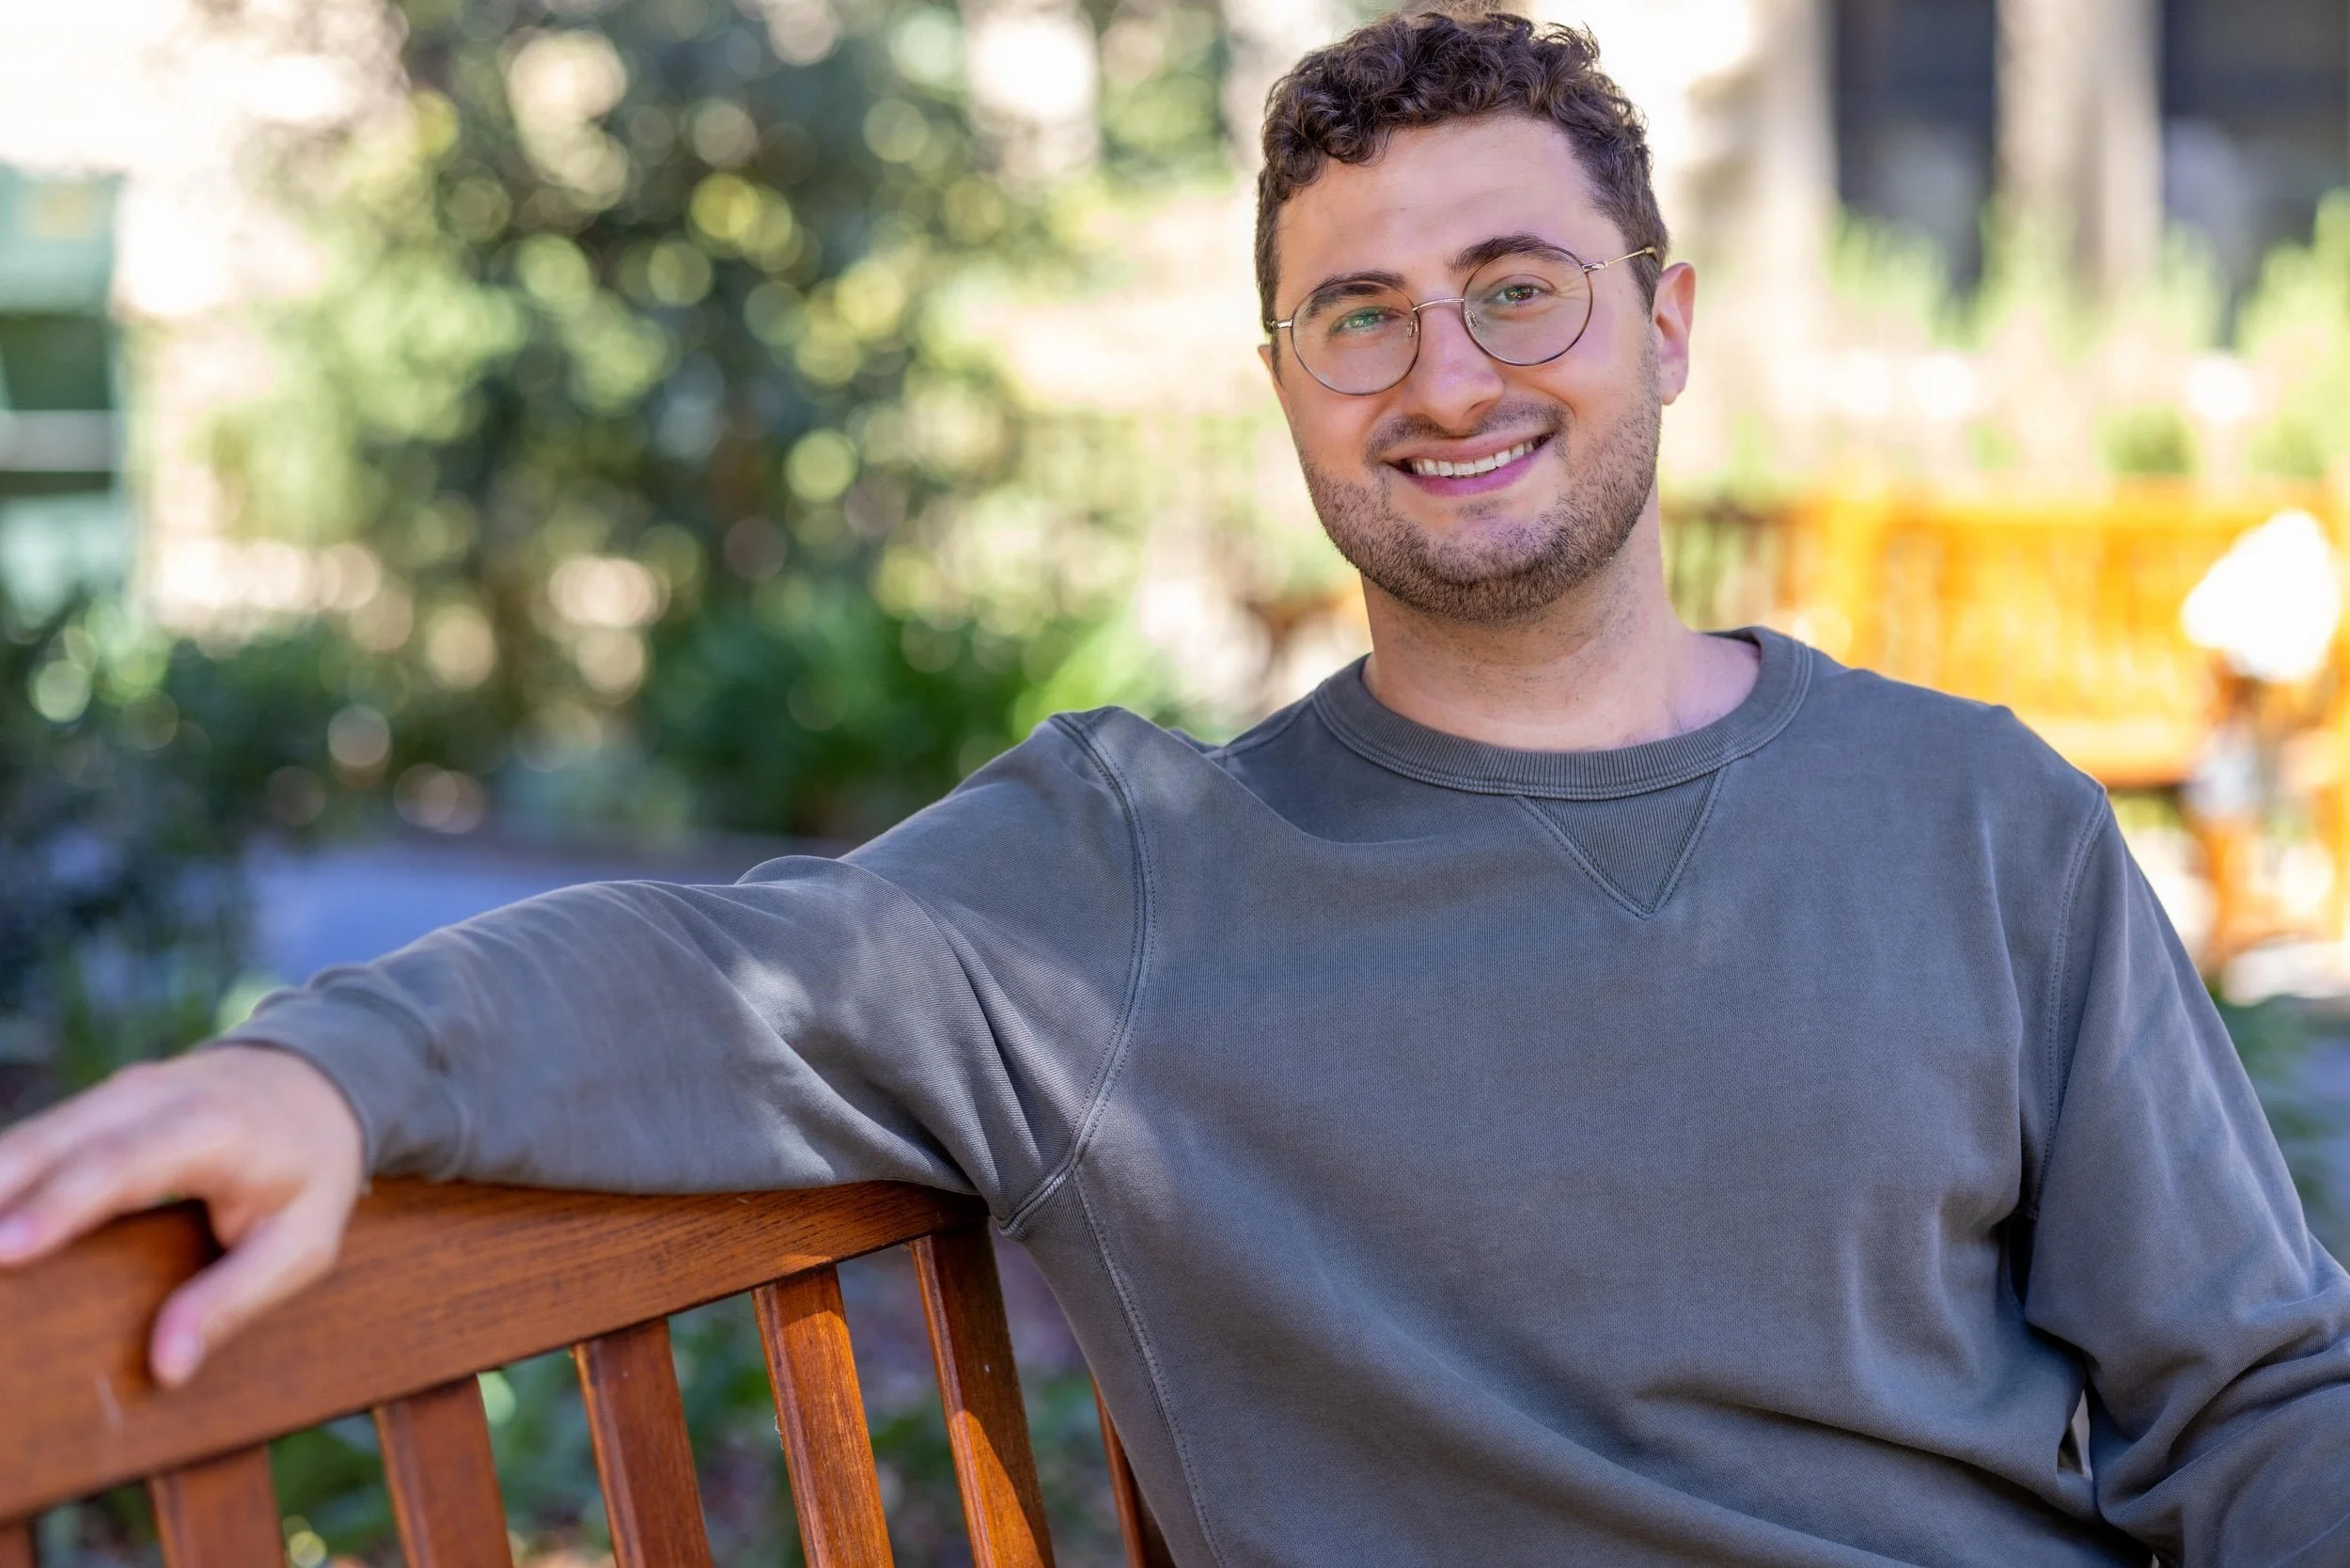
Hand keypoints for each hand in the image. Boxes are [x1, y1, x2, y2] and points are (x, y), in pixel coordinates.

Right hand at [0, 1045, 364, 1385]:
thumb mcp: (303, 1241)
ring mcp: (112, 1095)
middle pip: (51, 1142)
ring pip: (26, 1138)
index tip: (3, 1248)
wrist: (318, 1079)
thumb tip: (169, 1368)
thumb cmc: (311, 1169)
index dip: (57, 1205)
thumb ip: (236, 1299)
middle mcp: (149, 1098)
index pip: (121, 1165)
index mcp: (210, 1128)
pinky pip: (27, 1142)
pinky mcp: (89, 1107)